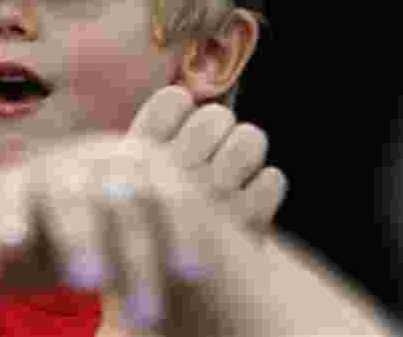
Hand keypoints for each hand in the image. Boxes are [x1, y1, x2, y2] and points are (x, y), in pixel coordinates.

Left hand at [0, 93, 234, 330]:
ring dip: (138, 261)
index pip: (12, 185)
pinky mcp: (169, 175)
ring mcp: (124, 161)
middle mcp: (75, 160)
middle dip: (80, 237)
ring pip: (129, 206)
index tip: (8, 244)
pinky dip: (184, 239)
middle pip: (71, 194)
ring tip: (143, 318)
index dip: (8, 211)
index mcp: (29, 176)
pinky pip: (178, 204)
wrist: (126, 210)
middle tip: (86, 284)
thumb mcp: (23, 264)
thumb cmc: (58, 242)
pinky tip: (189, 276)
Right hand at [126, 86, 286, 235]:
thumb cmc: (141, 237)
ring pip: (250, 138)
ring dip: (246, 151)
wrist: (158, 303)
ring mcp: (213, 193)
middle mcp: (177, 169)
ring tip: (233, 173)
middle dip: (218, 127)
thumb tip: (185, 98)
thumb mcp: (129, 186)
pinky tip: (248, 206)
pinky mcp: (247, 221)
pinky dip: (266, 191)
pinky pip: (273, 180)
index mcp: (141, 155)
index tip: (180, 122)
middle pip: (216, 114)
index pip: (175, 99)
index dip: (182, 106)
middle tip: (212, 151)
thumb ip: (154, 141)